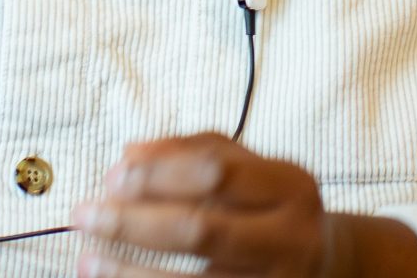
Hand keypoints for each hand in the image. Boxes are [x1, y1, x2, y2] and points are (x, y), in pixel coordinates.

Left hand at [70, 132, 416, 276]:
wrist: (330, 263)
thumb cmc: (274, 205)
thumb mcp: (250, 165)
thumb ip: (192, 150)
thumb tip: (129, 154)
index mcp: (289, 186)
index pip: (215, 172)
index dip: (158, 171)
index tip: (112, 174)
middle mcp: (290, 237)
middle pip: (201, 229)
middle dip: (134, 222)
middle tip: (86, 214)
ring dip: (131, 273)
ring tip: (88, 259)